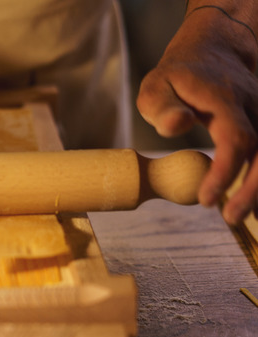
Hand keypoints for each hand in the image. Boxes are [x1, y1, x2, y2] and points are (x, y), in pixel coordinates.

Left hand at [137, 8, 257, 224]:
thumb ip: (163, 108)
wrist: (214, 49)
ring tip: (243, 217)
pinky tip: (252, 205)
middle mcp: (253, 109)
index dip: (225, 172)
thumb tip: (175, 126)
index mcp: (225, 101)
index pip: (235, 140)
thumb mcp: (157, 85)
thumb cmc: (178, 74)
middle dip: (253, 189)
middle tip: (232, 218)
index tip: (206, 200)